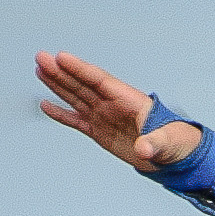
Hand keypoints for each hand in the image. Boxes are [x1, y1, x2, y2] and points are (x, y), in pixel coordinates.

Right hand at [35, 51, 199, 171]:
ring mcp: (105, 116)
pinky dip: (62, 114)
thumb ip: (154, 144)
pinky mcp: (101, 132)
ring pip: (77, 97)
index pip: (100, 80)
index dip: (80, 69)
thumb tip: (144, 149)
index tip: (61, 58)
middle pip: (83, 84)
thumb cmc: (175, 143)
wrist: (174, 157)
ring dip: (58, 85)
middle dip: (62, 72)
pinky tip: (47, 105)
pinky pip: (78, 121)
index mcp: (129, 100)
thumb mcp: (167, 143)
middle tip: (41, 58)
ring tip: (39, 70)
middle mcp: (113, 105)